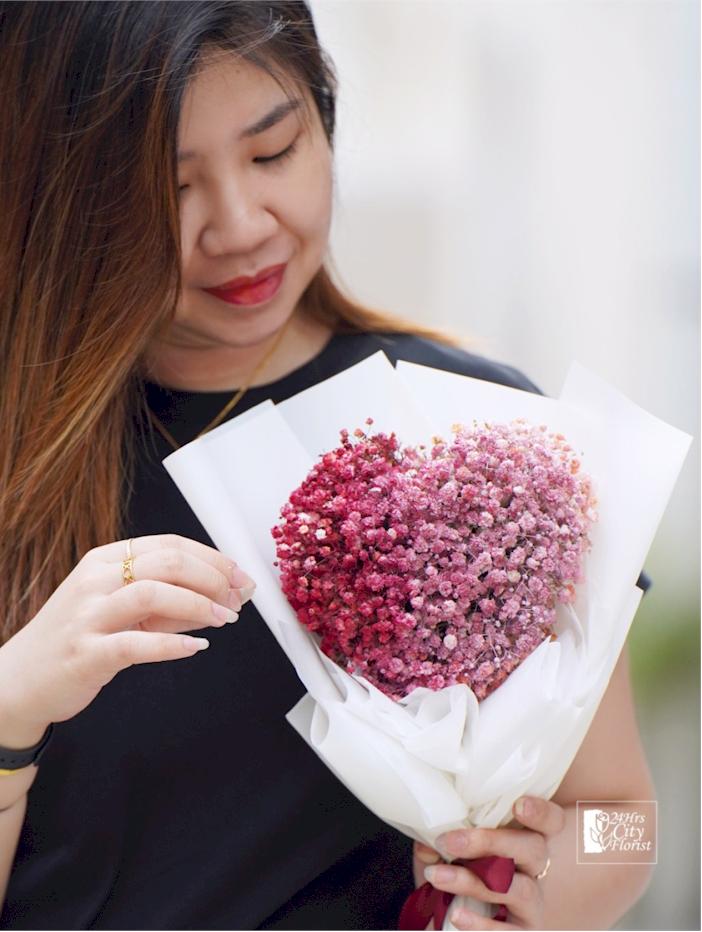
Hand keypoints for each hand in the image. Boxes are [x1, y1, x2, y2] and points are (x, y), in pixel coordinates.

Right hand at [0, 534, 255, 737]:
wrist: (19, 680)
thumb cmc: (78, 639)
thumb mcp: (122, 610)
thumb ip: (169, 601)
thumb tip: (224, 596)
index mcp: (104, 560)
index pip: (169, 545)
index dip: (213, 558)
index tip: (240, 576)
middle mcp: (95, 580)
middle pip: (167, 562)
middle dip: (213, 578)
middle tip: (238, 598)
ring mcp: (88, 616)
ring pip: (152, 593)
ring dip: (198, 605)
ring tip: (224, 619)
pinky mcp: (86, 653)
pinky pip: (135, 644)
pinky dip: (172, 644)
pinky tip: (196, 647)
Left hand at [413, 796, 564, 929]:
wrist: (448, 920)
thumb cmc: (455, 876)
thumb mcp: (446, 854)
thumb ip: (439, 842)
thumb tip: (429, 838)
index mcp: (523, 839)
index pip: (550, 822)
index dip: (541, 813)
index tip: (519, 805)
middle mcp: (536, 870)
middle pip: (534, 849)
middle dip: (492, 842)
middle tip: (452, 841)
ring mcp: (533, 904)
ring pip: (518, 888)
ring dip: (473, 881)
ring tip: (437, 876)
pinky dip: (481, 924)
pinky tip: (457, 915)